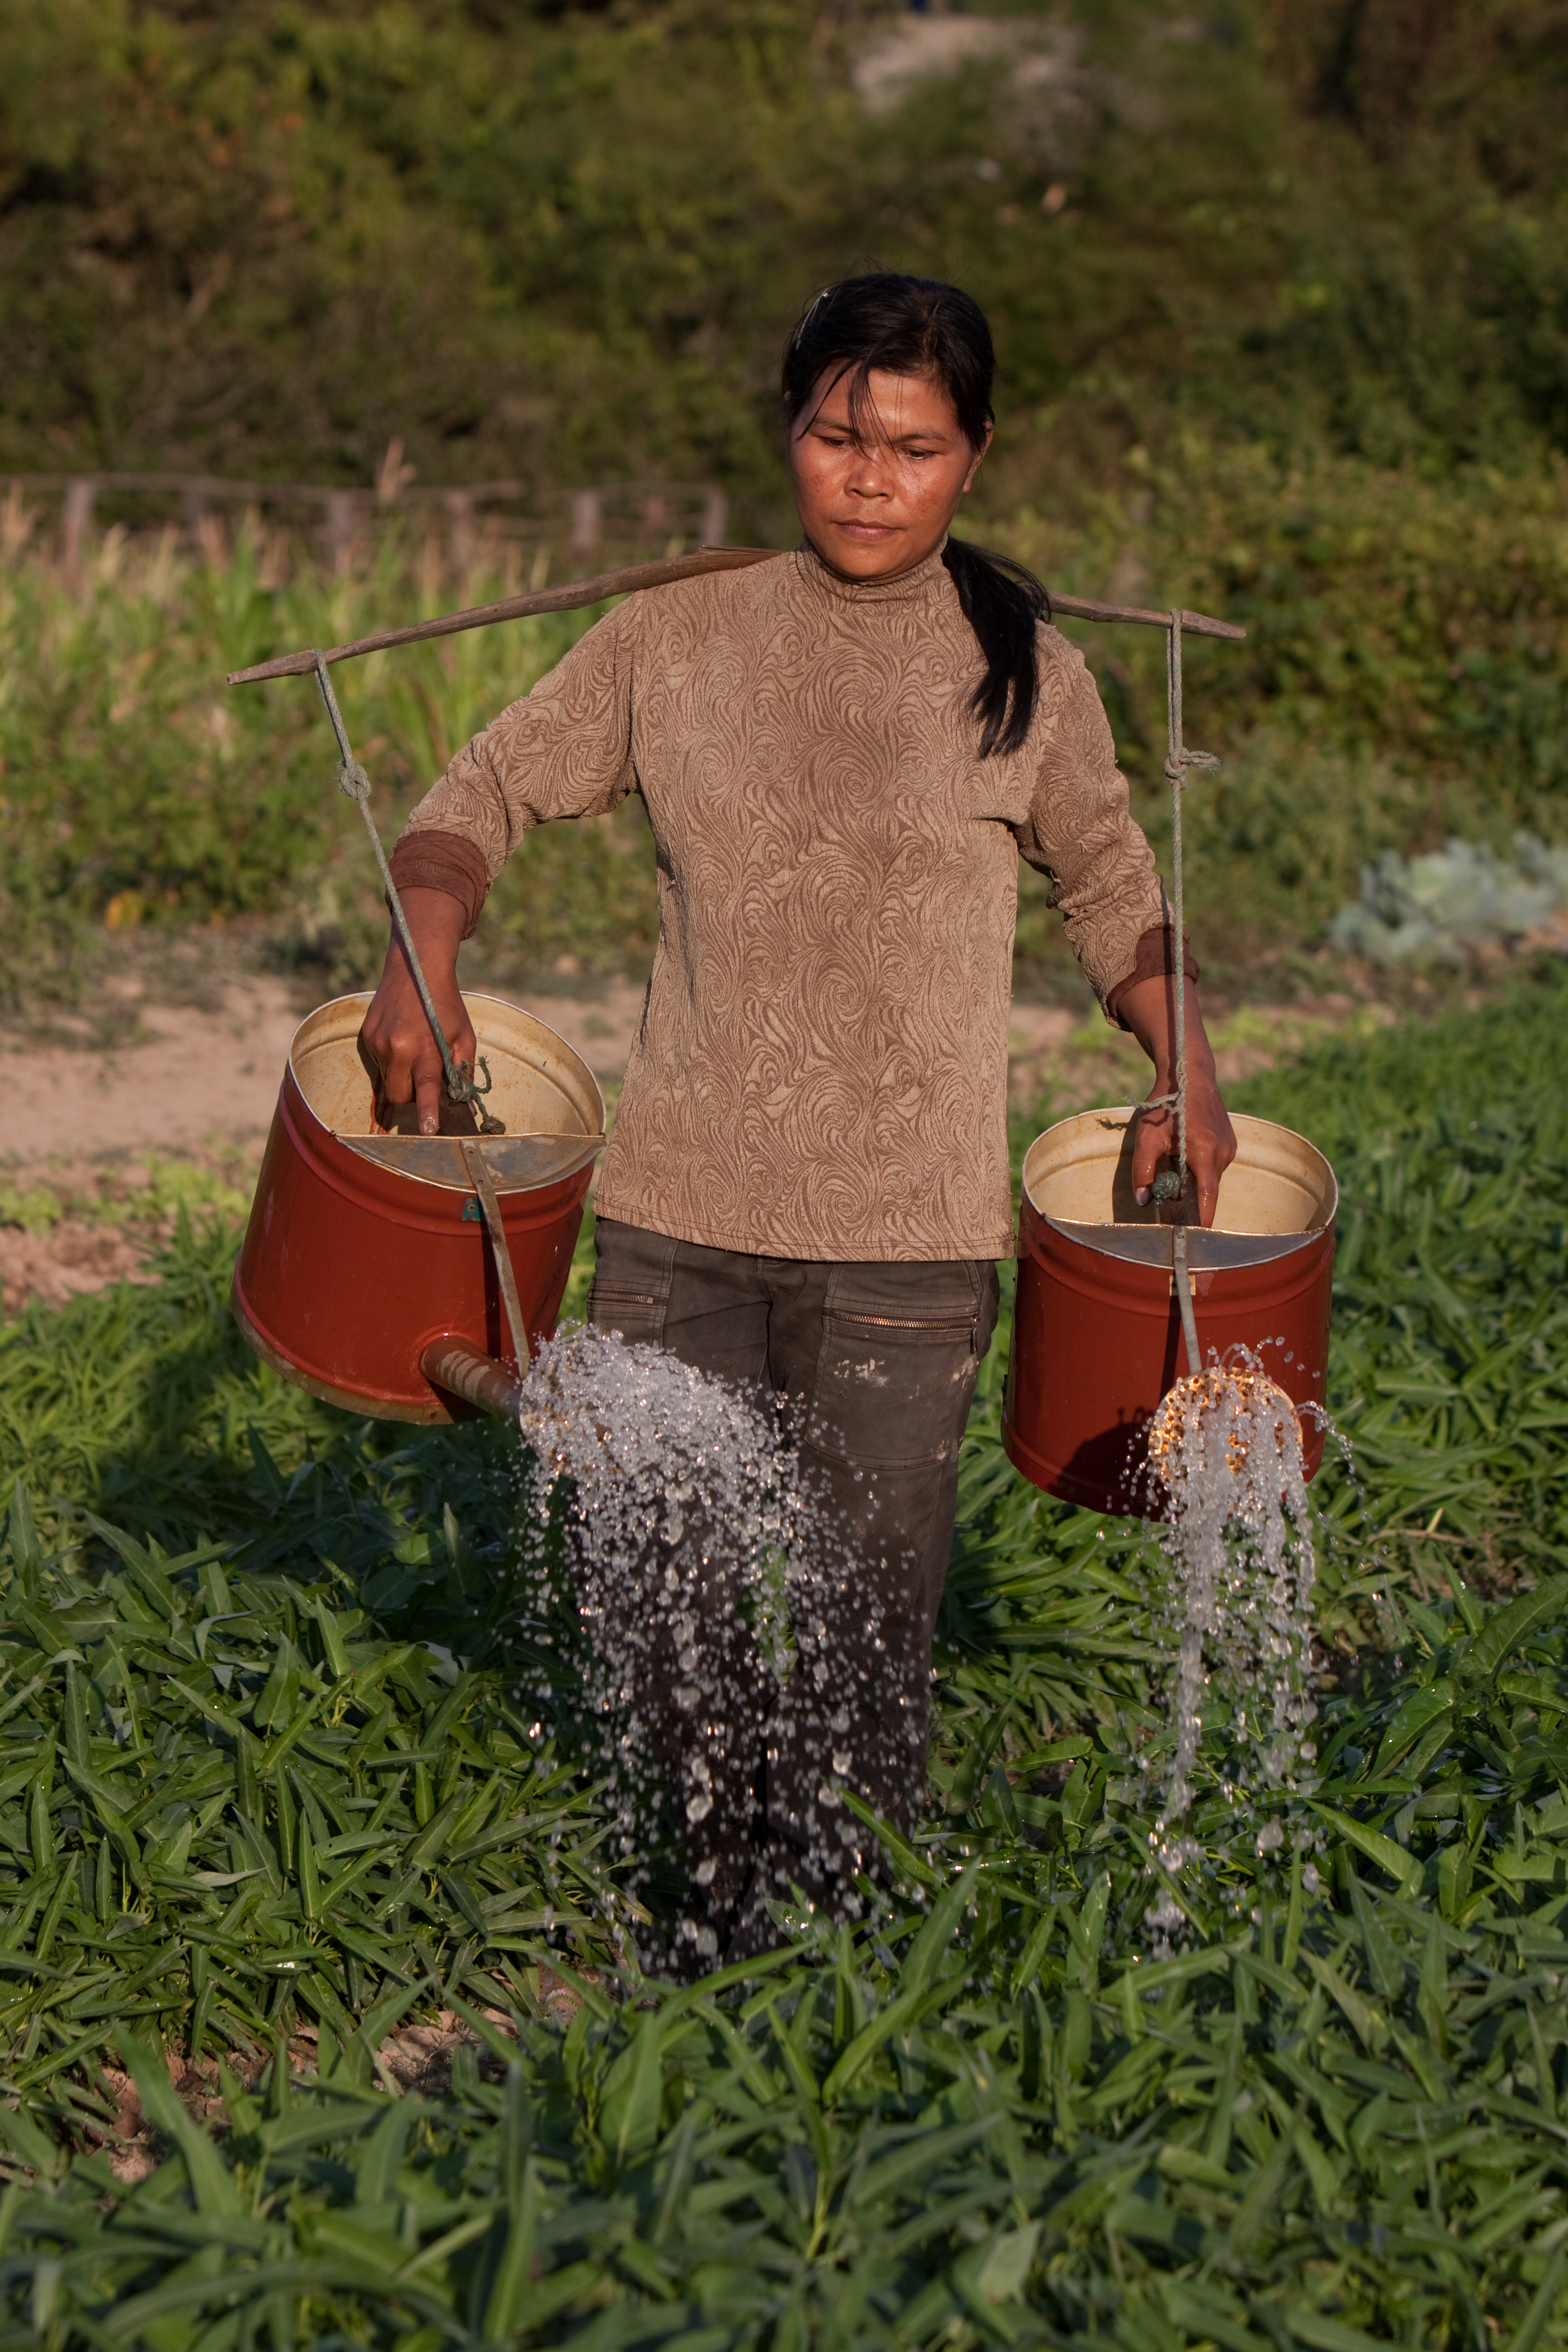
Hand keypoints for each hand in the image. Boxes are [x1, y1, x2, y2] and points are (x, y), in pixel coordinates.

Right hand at [358, 888, 474, 1136]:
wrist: (415, 968)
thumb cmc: (446, 1005)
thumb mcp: (464, 1035)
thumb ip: (462, 1069)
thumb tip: (463, 1102)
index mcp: (425, 1048)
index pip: (425, 1089)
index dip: (426, 1113)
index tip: (426, 1132)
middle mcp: (397, 1047)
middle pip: (399, 1095)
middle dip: (412, 1096)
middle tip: (426, 1077)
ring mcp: (378, 1042)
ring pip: (386, 1081)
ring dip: (401, 1076)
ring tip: (414, 1050)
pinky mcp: (366, 1036)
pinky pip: (378, 1063)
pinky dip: (391, 1061)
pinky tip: (402, 1041)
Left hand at [1114, 972, 1236, 1227]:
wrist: (1189, 1074)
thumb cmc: (1166, 1105)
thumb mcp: (1147, 1137)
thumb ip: (1142, 1171)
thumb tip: (1143, 1202)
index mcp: (1205, 1153)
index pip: (1208, 1198)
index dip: (1202, 1221)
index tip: (1194, 1238)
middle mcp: (1224, 1152)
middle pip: (1207, 1190)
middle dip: (1189, 1198)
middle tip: (1167, 1199)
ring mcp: (1230, 1147)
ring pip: (1210, 1179)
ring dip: (1193, 1180)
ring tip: (1172, 1164)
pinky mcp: (1230, 1142)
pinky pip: (1213, 1166)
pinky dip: (1199, 1169)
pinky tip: (1183, 1154)